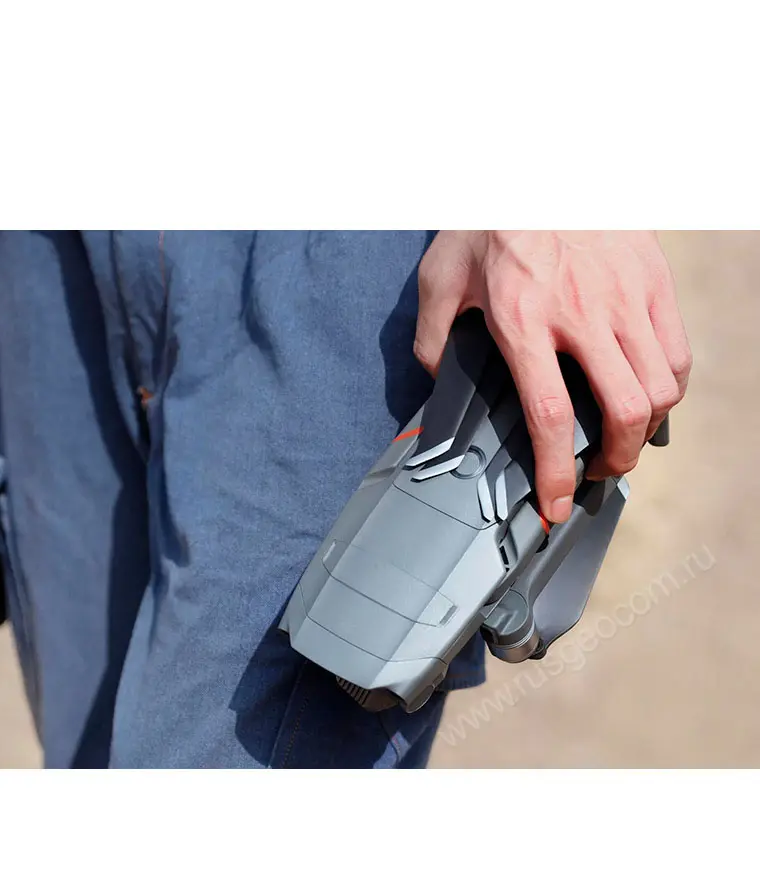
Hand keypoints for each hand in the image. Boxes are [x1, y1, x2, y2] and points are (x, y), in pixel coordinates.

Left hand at [415, 231, 690, 523]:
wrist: (538, 161)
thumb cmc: (487, 221)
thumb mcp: (439, 278)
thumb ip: (433, 339)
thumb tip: (442, 381)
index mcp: (524, 320)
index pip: (549, 415)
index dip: (555, 472)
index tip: (554, 505)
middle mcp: (582, 314)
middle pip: (624, 411)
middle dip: (615, 461)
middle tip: (594, 472)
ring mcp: (626, 297)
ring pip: (660, 388)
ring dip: (644, 430)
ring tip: (620, 438)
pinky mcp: (654, 281)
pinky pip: (677, 353)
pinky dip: (666, 389)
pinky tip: (645, 395)